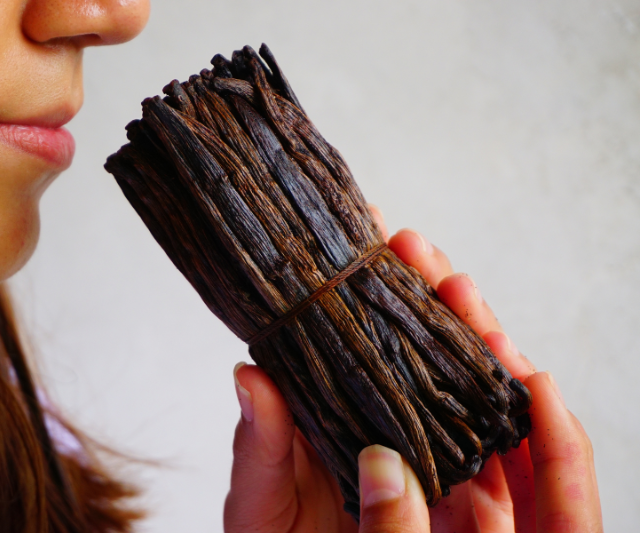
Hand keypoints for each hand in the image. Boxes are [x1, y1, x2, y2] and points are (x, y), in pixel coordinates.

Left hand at [224, 205, 602, 531]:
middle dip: (417, 287)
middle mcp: (377, 416)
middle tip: (413, 247)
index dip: (359, 279)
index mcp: (325, 408)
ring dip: (461, 324)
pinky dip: (500, 392)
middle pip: (407, 340)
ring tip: (456, 285)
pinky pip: (488, 433)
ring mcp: (422, 444)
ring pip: (452, 372)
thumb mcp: (258, 503)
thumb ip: (259, 447)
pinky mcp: (462, 485)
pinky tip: (499, 355)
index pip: (348, 331)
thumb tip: (249, 376)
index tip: (366, 228)